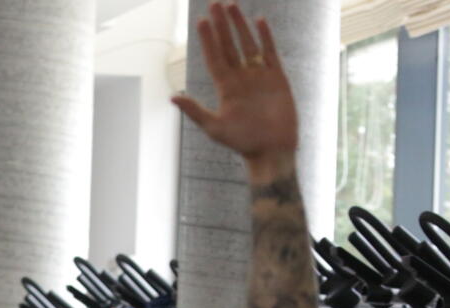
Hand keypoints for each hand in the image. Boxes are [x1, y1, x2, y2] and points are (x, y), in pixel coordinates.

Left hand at [171, 3, 296, 164]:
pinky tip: (258, 21)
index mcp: (225, 88)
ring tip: (232, 5)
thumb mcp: (214, 127)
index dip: (208, 39)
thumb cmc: (242, 143)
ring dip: (239, 25)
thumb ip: (195, 110)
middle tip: (215, 4)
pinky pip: (270, 52)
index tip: (201, 21)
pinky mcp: (277, 78)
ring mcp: (259, 76)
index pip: (214, 57)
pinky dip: (265, 37)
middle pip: (229, 45)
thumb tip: (173, 98)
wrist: (272, 151)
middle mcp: (241, 78)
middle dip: (221, 25)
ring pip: (247, 44)